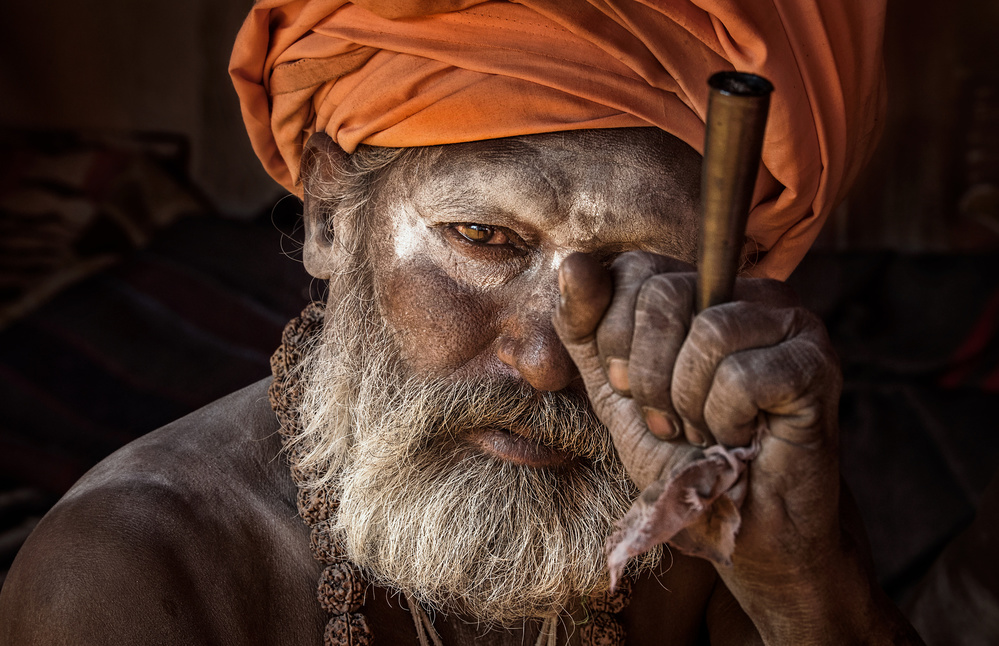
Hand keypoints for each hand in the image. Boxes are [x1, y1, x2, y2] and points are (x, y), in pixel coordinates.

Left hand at [554, 251, 852, 632]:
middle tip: (670, 421)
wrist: (736, 527)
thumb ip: (587, 328)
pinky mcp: (816, 363)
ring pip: (706, 332)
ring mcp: (789, 322)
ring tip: (707, 431)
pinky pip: (743, 376)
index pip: (634, 268)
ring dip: (689, 404)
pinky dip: (727, 421)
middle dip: (648, 377)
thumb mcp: (613, 390)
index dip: (614, 337)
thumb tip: (574, 262)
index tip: (629, 390)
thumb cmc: (678, 457)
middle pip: (664, 293)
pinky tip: (743, 438)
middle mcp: (746, 291)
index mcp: (697, 290)